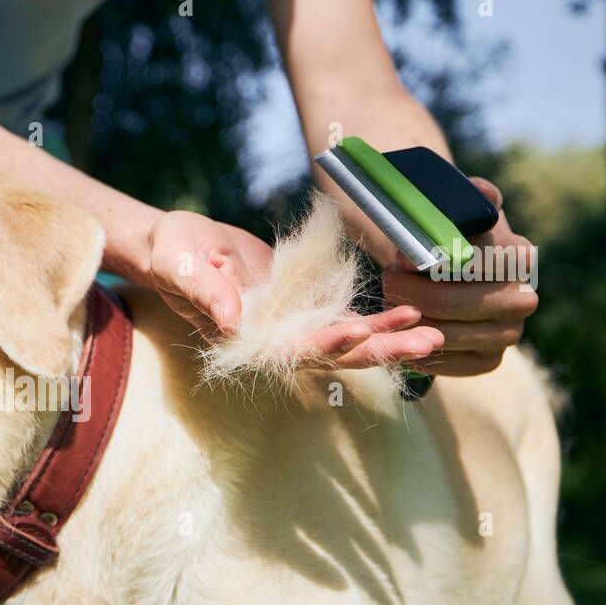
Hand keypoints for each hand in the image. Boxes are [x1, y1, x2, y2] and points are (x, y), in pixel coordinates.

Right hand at [144, 210, 442, 367]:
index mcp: (244, 340)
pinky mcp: (303, 310)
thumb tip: (233, 321)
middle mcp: (273, 343)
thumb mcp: (182, 266)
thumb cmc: (172, 255)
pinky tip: (411, 313)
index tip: (355, 332)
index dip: (323, 345)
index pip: (289, 352)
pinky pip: (345, 320)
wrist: (177, 247)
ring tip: (433, 334)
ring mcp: (290, 329)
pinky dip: (377, 320)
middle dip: (380, 350)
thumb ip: (205, 293)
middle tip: (428, 342)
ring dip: (389, 341)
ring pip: (347, 345)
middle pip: (333, 357)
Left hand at [382, 179, 538, 375]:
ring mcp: (511, 332)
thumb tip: (478, 190)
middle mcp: (523, 297)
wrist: (452, 269)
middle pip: (453, 302)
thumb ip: (470, 196)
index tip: (399, 261)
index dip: (428, 264)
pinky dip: (423, 354)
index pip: (470, 265)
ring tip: (389, 308)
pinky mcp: (492, 358)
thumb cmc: (450, 236)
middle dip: (412, 295)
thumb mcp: (459, 208)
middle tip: (387, 285)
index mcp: (519, 256)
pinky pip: (454, 364)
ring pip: (448, 334)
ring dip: (410, 323)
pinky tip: (402, 338)